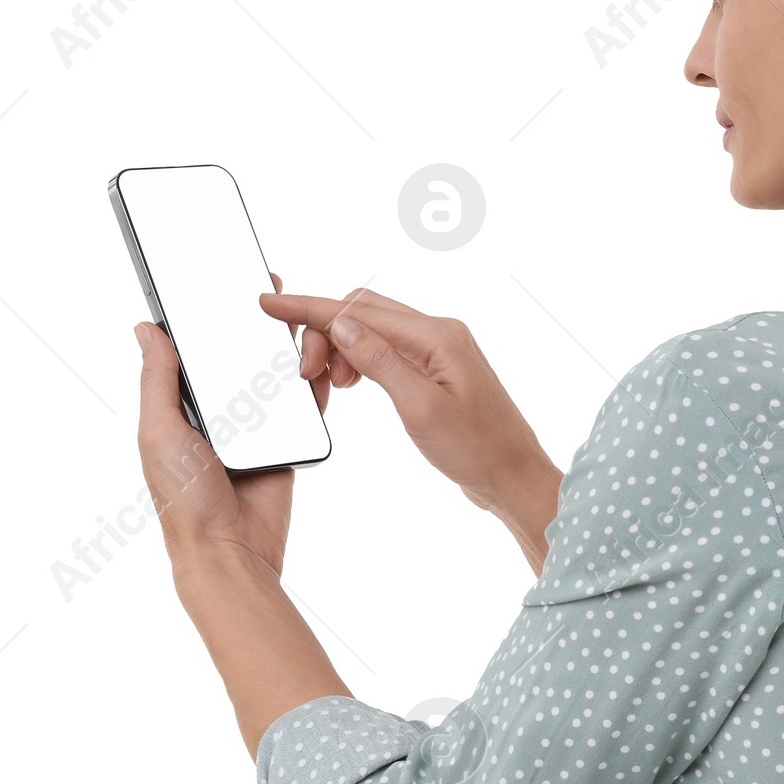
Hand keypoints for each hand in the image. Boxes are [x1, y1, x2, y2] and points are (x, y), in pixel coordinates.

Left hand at [135, 273, 329, 578]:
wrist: (230, 550)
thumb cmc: (184, 499)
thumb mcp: (160, 430)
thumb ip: (159, 379)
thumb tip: (146, 328)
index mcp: (181, 404)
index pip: (198, 348)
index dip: (212, 315)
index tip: (229, 283)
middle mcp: (218, 411)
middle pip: (243, 355)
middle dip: (260, 327)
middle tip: (278, 298)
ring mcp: (254, 426)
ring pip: (275, 376)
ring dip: (290, 355)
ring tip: (305, 336)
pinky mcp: (285, 442)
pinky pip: (302, 408)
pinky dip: (313, 388)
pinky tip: (321, 370)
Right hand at [260, 286, 562, 570]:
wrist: (512, 477)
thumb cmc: (477, 451)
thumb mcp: (420, 408)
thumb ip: (380, 362)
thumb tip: (341, 324)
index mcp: (438, 336)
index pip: (360, 309)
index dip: (310, 308)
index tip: (271, 306)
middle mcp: (439, 334)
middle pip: (363, 312)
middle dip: (323, 333)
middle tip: (304, 374)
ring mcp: (438, 352)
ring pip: (372, 331)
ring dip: (340, 349)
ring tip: (325, 384)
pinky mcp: (435, 371)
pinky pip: (386, 351)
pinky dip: (359, 360)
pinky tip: (348, 383)